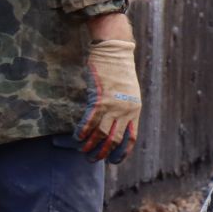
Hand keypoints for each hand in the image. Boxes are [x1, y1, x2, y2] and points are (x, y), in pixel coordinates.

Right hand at [78, 17, 140, 163]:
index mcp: (135, 110)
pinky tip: (77, 137)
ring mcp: (112, 105)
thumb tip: (115, 124)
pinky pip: (89, 121)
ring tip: (82, 151)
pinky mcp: (99, 98)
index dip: (121, 153)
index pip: (130, 138)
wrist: (115, 50)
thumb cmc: (120, 70)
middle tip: (92, 159)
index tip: (113, 161)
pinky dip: (82, 132)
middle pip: (114, 140)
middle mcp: (125, 110)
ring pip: (100, 134)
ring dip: (89, 146)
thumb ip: (125, 108)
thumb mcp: (129, 91)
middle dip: (102, 153)